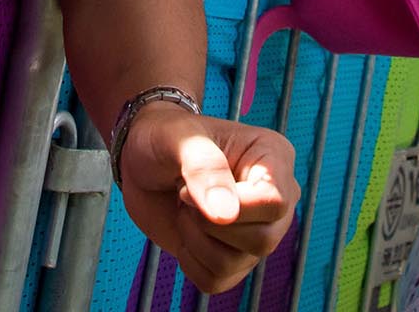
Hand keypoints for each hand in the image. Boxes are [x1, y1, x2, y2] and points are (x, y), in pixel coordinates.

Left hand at [117, 102, 299, 294]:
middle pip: (262, 240)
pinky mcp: (235, 257)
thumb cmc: (164, 137)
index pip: (275, 202)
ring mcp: (258, 231)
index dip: (232, 206)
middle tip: (183, 195)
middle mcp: (275, 198)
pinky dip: (191, 261)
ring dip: (195, 241)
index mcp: (273, 157)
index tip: (187, 189)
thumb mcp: (177, 139)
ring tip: (184, 209)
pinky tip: (185, 230)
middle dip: (208, 225)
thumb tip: (227, 216)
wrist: (143, 161)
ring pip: (235, 264)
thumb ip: (204, 169)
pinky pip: (217, 281)